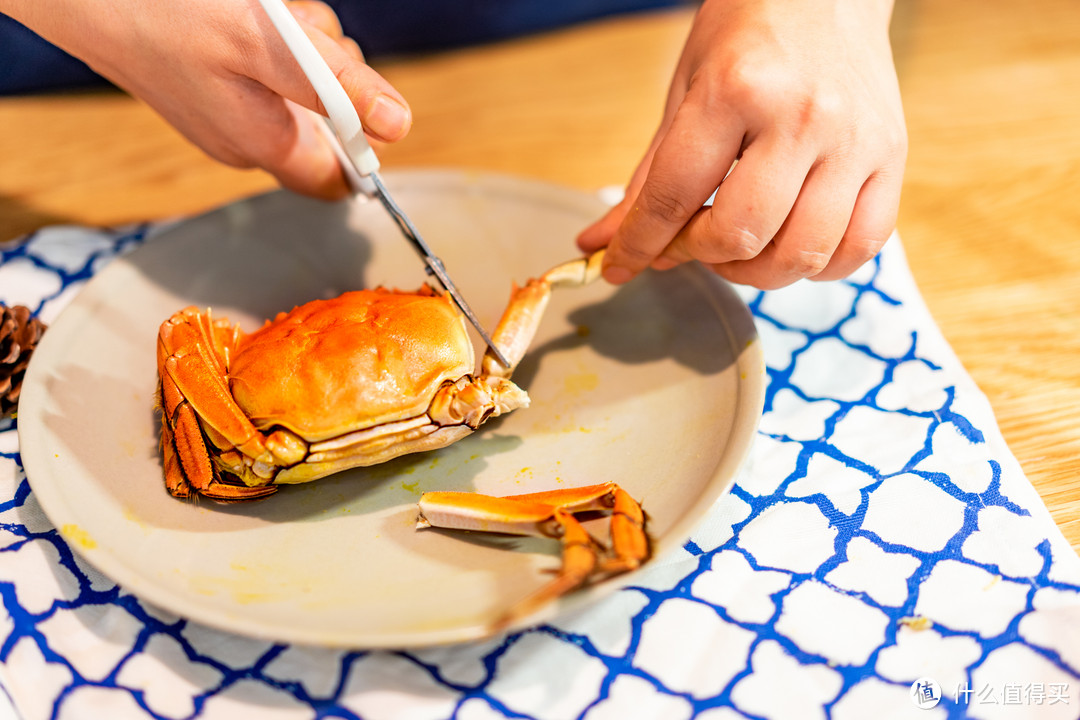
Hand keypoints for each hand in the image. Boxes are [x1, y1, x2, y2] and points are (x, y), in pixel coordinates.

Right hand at [1, 0, 409, 198]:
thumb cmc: (168, 16)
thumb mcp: (271, 48)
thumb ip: (336, 89)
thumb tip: (397, 126)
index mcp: (263, 146)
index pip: (337, 181)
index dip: (365, 150)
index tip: (369, 107)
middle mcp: (246, 140)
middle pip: (327, 124)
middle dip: (335, 76)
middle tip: (308, 33)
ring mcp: (226, 112)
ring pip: (300, 88)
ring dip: (306, 47)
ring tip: (276, 15)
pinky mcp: (211, 84)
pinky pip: (267, 69)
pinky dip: (274, 40)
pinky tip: (252, 13)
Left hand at [577, 0, 906, 288]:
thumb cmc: (751, 31)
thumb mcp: (686, 91)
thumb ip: (651, 176)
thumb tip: (606, 242)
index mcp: (737, 91)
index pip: (675, 196)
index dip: (639, 244)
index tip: (619, 267)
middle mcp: (804, 117)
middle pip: (740, 234)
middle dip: (700, 255)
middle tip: (687, 241)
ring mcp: (856, 141)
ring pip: (801, 253)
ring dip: (756, 270)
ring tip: (737, 244)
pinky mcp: (894, 156)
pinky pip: (860, 246)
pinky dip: (818, 265)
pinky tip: (790, 245)